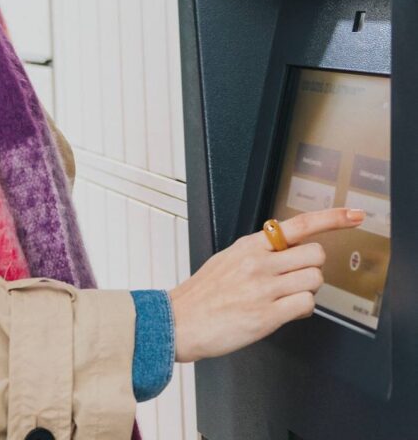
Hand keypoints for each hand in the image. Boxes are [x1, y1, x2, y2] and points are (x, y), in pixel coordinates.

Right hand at [168, 207, 365, 361]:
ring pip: (315, 280)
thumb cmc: (204, 293)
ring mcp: (264, 288)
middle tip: (295, 278)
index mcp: (250, 245)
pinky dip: (302, 309)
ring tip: (286, 297)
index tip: (354, 214)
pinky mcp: (268, 315)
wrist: (181, 320)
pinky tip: (284, 311)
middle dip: (312, 268)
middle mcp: (259, 262)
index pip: (299, 224)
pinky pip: (306, 305)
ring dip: (307, 290)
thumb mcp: (228, 258)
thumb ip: (258, 251)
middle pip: (315, 254)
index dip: (332, 218)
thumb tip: (284, 248)